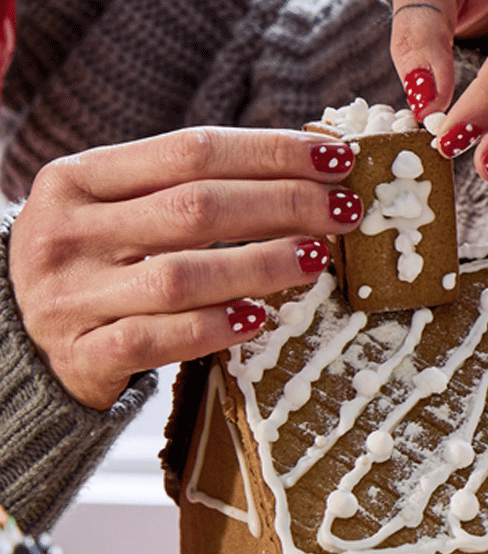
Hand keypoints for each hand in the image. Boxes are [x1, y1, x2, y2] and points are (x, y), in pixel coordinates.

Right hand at [9, 127, 365, 409]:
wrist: (22, 345)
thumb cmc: (97, 270)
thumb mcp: (117, 214)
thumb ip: (183, 192)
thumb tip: (301, 174)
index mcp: (78, 178)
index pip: (189, 151)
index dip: (268, 153)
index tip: (332, 159)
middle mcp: (68, 231)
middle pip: (194, 208)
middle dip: (281, 205)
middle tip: (342, 211)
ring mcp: (72, 296)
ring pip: (181, 276)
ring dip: (259, 266)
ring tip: (317, 259)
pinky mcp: (84, 355)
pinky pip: (158, 340)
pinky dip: (213, 329)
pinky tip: (258, 319)